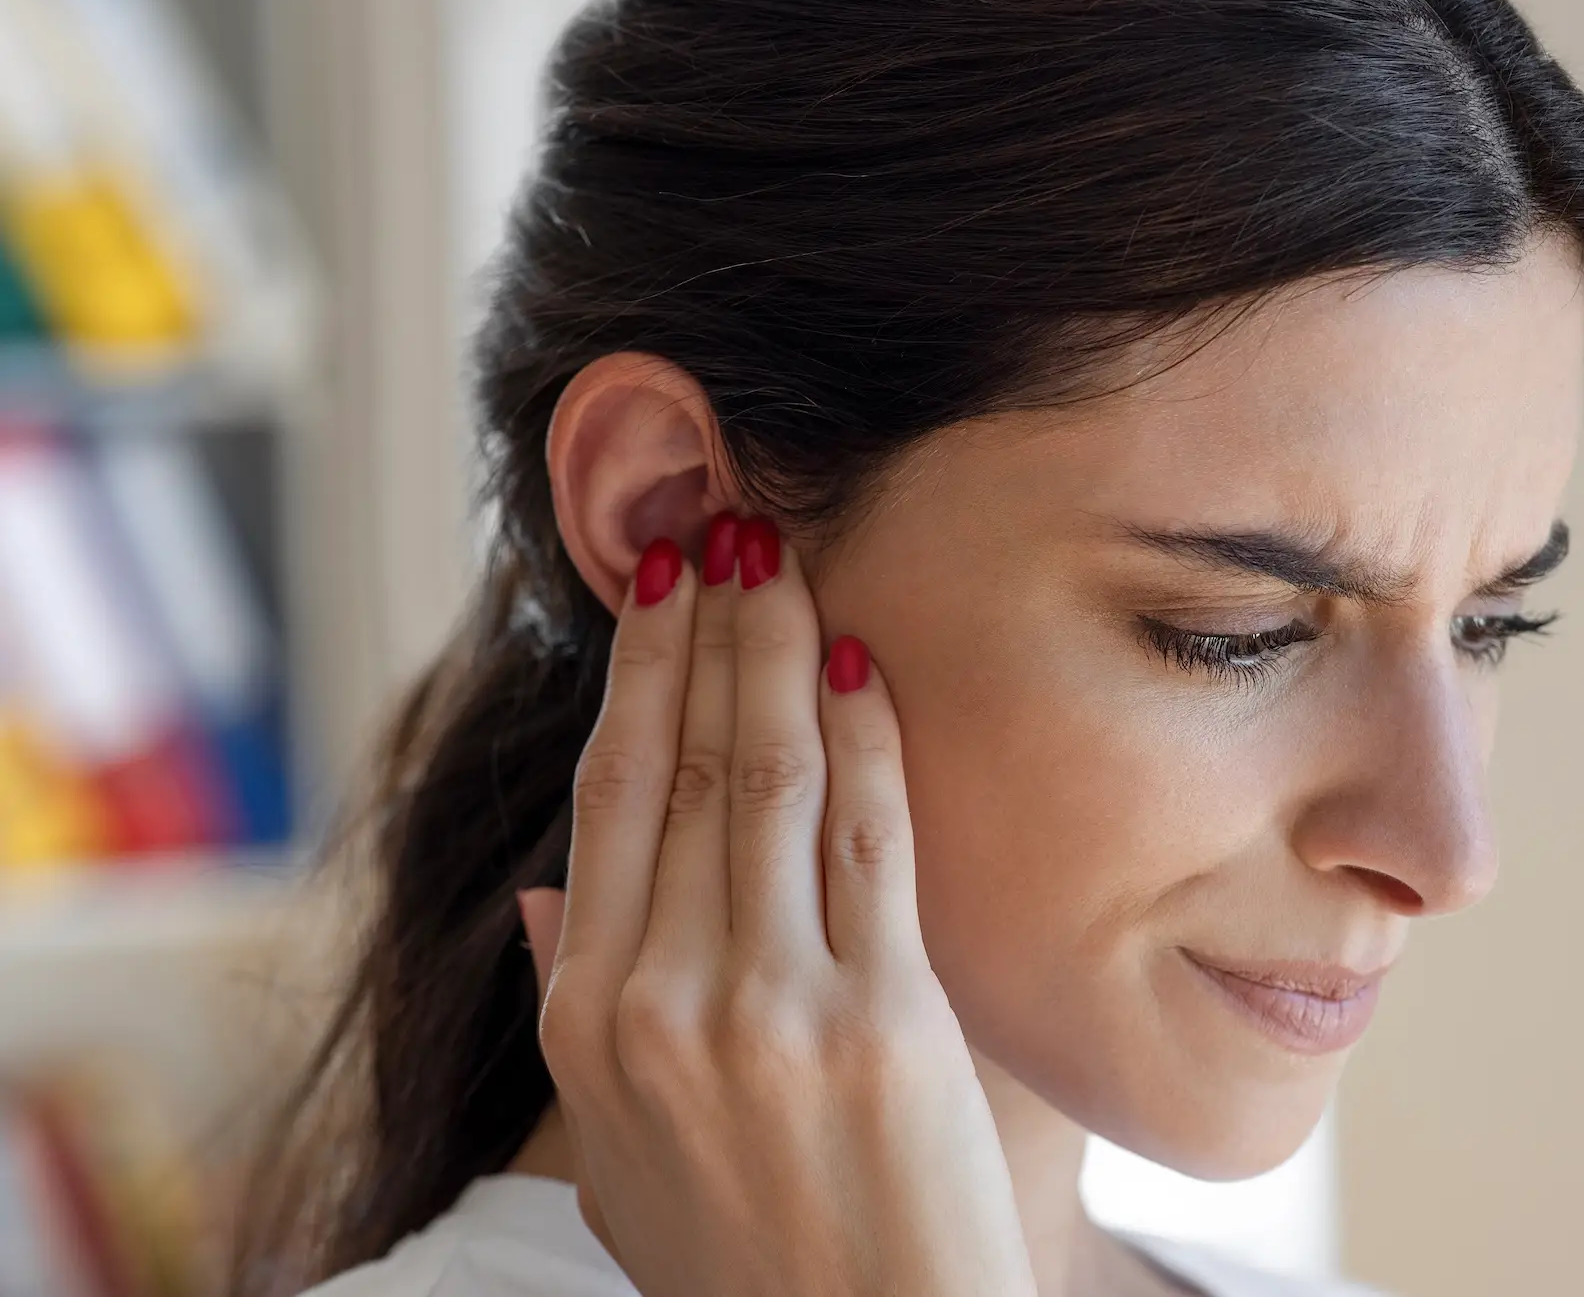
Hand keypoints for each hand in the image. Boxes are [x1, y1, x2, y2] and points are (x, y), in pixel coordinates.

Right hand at [518, 513, 1036, 1296]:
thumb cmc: (737, 1264)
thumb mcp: (613, 1156)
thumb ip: (568, 1015)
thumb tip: (542, 891)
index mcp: (587, 1022)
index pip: (607, 800)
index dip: (635, 674)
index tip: (655, 585)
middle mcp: (663, 1000)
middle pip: (680, 764)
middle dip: (707, 627)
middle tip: (725, 520)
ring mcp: (770, 1006)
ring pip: (765, 777)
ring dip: (777, 649)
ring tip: (785, 556)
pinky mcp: (882, 1018)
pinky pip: (869, 839)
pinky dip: (865, 738)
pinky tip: (860, 662)